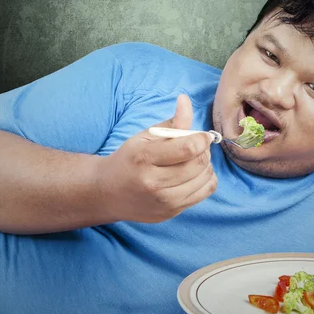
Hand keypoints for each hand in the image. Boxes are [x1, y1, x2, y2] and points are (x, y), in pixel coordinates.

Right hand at [101, 94, 216, 222]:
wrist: (107, 193)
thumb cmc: (129, 160)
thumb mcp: (145, 137)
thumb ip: (171, 122)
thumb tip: (185, 100)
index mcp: (144, 158)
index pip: (188, 148)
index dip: (202, 139)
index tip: (202, 136)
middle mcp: (154, 183)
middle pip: (198, 164)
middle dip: (204, 151)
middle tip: (197, 147)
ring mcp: (163, 202)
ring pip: (204, 179)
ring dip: (206, 166)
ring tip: (194, 160)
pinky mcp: (171, 213)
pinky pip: (204, 194)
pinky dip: (206, 181)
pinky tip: (195, 175)